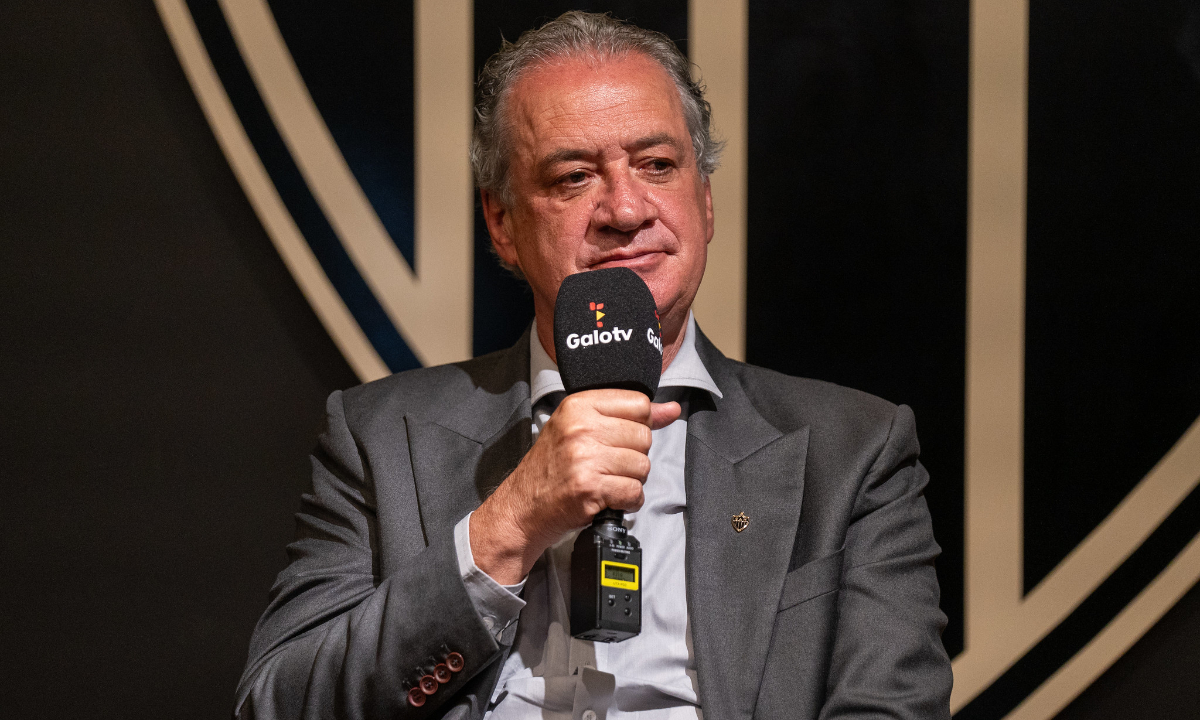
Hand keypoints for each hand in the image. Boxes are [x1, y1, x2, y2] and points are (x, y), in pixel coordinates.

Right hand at [469, 389, 680, 584]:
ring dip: (631, 480)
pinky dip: (628, 501)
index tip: (623, 438)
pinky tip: (610, 498)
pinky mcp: (589, 487)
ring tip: (607, 481)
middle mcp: (580, 428)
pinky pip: (634, 491)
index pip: (638, 403)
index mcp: (578, 406)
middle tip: (610, 465)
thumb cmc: (551, 469)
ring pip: (642, 465)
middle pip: (643, 436)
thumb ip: (627, 416)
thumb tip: (671, 409)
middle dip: (634, 456)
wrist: (522, 507)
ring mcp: (584, 458)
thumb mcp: (581, 429)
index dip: (639, 424)